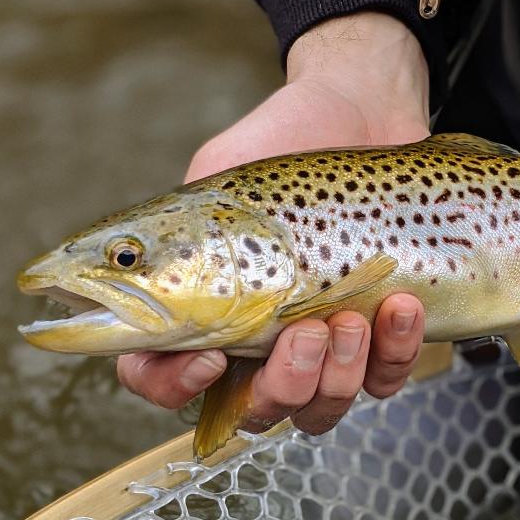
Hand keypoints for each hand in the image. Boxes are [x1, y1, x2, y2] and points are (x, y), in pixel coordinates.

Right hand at [118, 12, 429, 430]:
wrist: (364, 106)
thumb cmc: (281, 137)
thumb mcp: (215, 172)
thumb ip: (169, 223)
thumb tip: (119, 259)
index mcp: (198, 305)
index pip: (160, 378)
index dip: (175, 387)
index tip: (209, 355)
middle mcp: (256, 339)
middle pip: (254, 412)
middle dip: (282, 384)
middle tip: (301, 328)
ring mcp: (321, 343)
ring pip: (320, 409)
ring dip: (336, 371)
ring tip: (349, 315)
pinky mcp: (381, 334)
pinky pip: (385, 379)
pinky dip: (393, 352)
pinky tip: (399, 305)